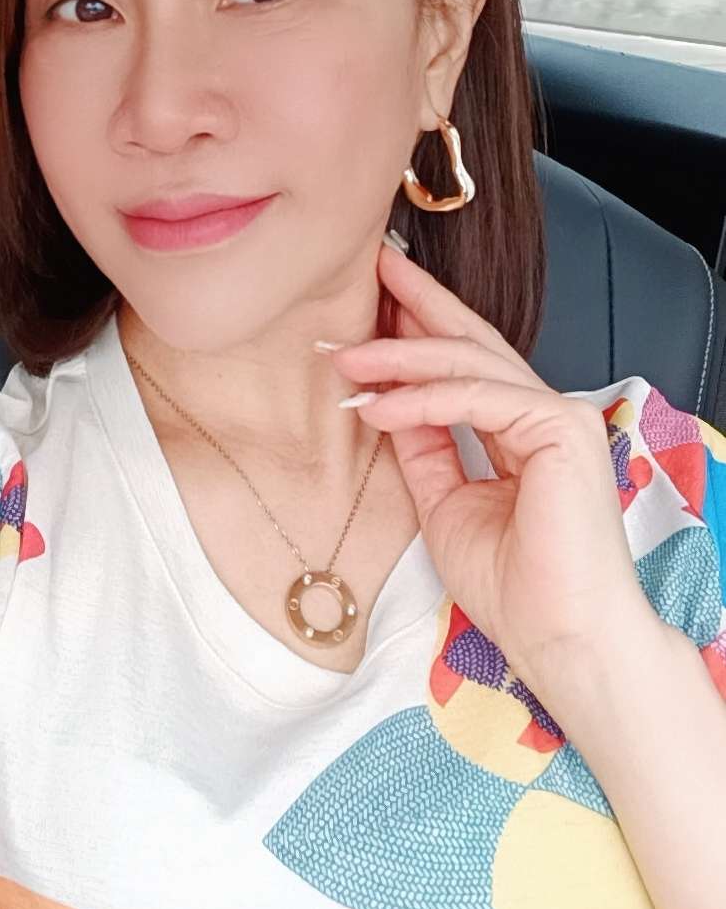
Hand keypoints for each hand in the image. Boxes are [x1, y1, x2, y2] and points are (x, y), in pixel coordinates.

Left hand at [327, 243, 655, 714]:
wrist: (559, 639)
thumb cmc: (514, 589)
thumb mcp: (444, 503)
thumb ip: (422, 447)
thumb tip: (383, 399)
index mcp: (525, 432)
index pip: (467, 367)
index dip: (420, 331)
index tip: (373, 304)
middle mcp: (548, 415)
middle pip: (472, 345)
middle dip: (417, 307)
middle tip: (370, 269)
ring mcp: (560, 417)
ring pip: (469, 364)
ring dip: (401, 356)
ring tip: (346, 356)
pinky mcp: (561, 428)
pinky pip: (476, 398)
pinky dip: (420, 399)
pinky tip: (375, 404)